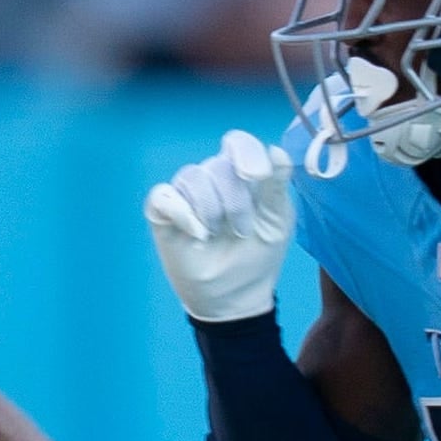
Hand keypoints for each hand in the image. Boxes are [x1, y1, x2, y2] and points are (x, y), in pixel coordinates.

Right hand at [143, 129, 293, 322]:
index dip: (245, 153)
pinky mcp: (162, 213)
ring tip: (218, 236)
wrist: (236, 296)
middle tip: (243, 231)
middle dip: (235, 201)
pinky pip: (162, 195)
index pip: (238, 144)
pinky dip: (181, 212)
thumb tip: (278, 150)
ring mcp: (186, 195)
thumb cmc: (258, 255)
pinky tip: (198, 234)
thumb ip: (277, 187)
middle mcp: (212, 179)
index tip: (255, 176)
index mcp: (241, 175)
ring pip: (191, 177)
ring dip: (210, 210)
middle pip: (217, 165)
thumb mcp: (277, 222)